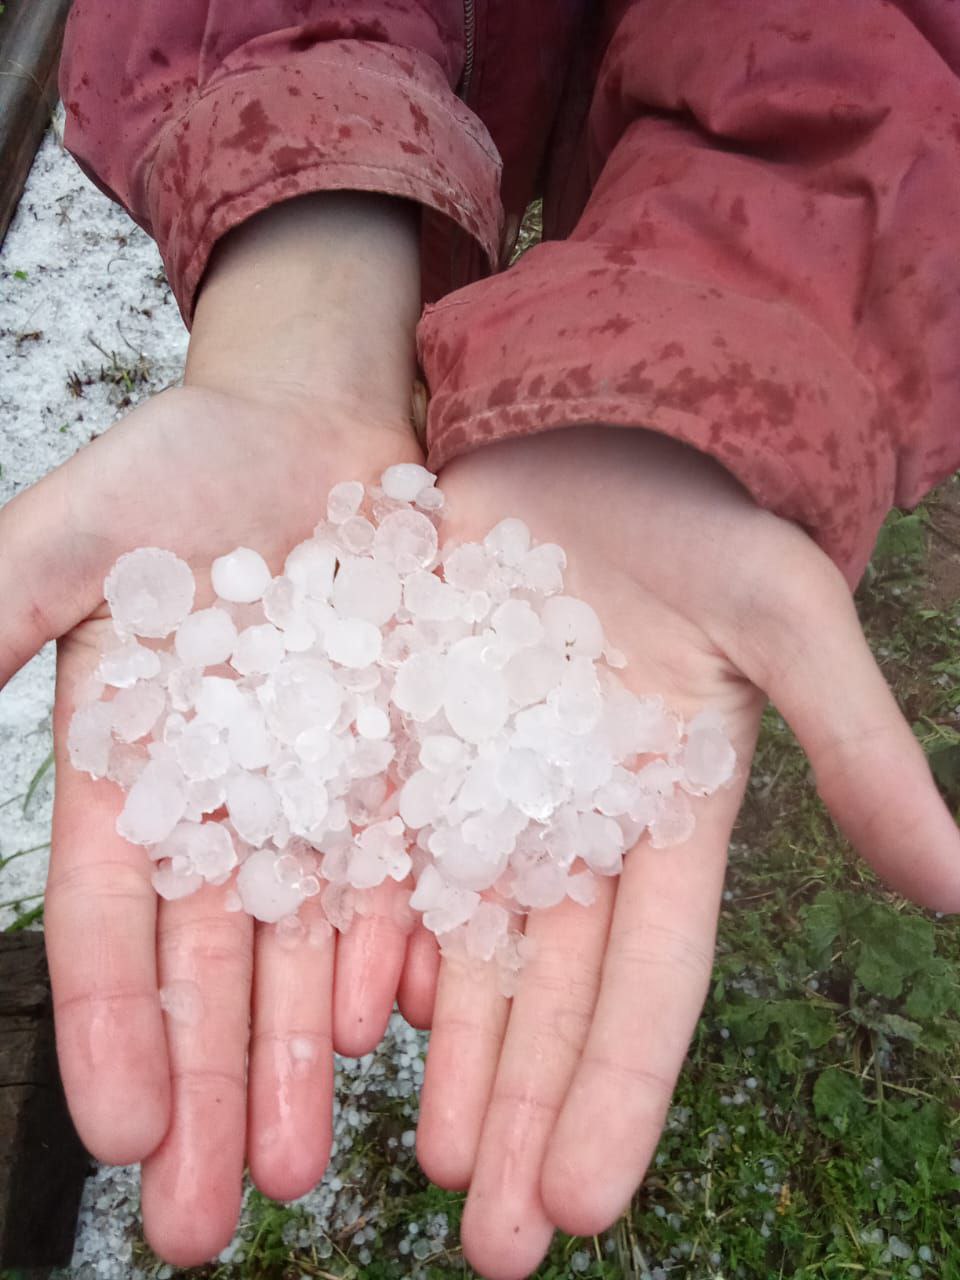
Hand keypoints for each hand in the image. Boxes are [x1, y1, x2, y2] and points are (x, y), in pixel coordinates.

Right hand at [0, 195, 438, 1264]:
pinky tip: (394, 1035)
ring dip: (303, 1059)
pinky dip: (393, 955)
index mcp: (128, 773)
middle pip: (210, 970)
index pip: (107, 929)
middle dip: (210, 1092)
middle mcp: (222, 802)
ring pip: (306, 948)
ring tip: (306, 1166)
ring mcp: (315, 791)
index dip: (109, 1032)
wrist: (315, 422)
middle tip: (213, 1224)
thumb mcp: (60, 543)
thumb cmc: (180, 466)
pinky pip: (399, 875)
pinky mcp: (402, 764)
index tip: (122, 1138)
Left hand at [416, 426, 959, 1279]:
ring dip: (439, 1052)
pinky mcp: (408, 732)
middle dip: (521, 1110)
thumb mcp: (786, 620)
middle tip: (487, 1240)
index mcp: (668, 814)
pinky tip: (340, 1013)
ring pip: (456, 936)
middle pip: (546, 987)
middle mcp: (573, 820)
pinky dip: (360, 927)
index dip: (620, 1089)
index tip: (582, 1205)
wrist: (592, 424)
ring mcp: (484, 780)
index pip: (651, 980)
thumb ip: (856, 750)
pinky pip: (378, 844)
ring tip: (412, 1160)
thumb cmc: (701, 516)